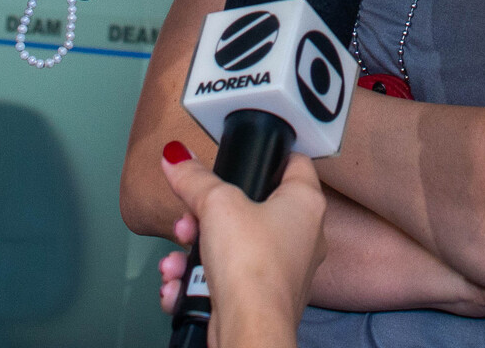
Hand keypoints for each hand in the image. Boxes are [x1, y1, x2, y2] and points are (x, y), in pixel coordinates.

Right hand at [158, 145, 326, 343]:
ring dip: (194, 251)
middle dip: (207, 216)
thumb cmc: (253, 267)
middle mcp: (302, 237)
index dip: (268, 156)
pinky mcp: (261, 297)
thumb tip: (178, 159)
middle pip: (248, 208)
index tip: (244, 156)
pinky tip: (180, 284)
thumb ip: (195, 178)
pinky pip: (225, 278)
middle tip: (190, 219)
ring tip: (179, 259)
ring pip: (231, 246)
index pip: (295, 163)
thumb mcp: (217, 204)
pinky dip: (198, 281)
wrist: (249, 328)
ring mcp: (283, 270)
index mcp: (306, 204)